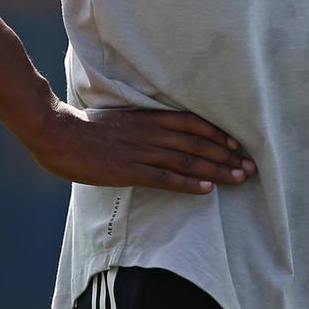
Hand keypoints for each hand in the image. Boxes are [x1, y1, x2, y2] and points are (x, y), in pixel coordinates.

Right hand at [26, 101, 255, 193]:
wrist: (57, 133)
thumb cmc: (85, 128)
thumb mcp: (120, 120)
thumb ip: (141, 125)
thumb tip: (156, 132)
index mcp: (148, 118)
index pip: (192, 123)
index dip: (217, 134)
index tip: (237, 144)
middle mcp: (151, 132)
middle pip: (197, 143)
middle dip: (226, 155)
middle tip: (250, 166)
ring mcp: (141, 151)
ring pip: (187, 160)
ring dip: (216, 169)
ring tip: (239, 177)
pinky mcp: (129, 170)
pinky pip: (164, 177)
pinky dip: (187, 183)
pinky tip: (206, 190)